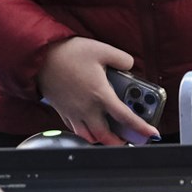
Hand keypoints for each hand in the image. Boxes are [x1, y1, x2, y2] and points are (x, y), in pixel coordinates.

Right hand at [36, 36, 156, 144]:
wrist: (39, 58)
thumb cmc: (68, 54)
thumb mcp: (102, 50)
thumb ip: (122, 59)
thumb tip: (130, 64)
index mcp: (100, 94)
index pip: (125, 117)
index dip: (141, 128)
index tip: (152, 135)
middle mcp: (86, 108)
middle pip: (105, 136)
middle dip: (119, 142)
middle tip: (130, 139)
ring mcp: (73, 112)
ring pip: (88, 136)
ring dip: (101, 140)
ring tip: (111, 136)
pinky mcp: (62, 111)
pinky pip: (75, 129)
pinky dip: (85, 133)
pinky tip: (91, 125)